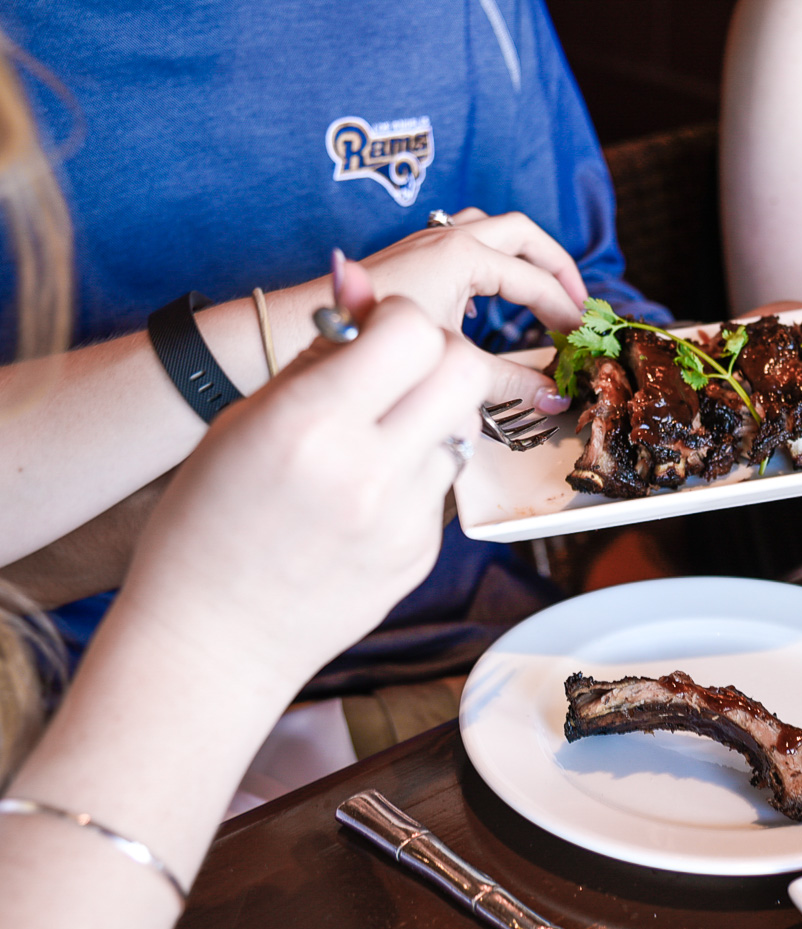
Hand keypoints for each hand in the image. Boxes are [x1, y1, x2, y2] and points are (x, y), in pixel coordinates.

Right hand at [120, 262, 486, 685]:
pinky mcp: (422, 555)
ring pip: (462, 426)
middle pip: (465, 370)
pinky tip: (366, 494)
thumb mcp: (244, 421)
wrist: (213, 641)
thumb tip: (359, 285)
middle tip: (396, 372)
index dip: (398, 318)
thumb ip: (317, 355)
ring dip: (431, 413)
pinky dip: (415, 470)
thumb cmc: (206, 524)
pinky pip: (441, 483)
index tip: (372, 332)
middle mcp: (368, 472)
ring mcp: (404, 521)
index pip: (413, 331)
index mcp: (310, 425)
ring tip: (375, 436)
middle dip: (438, 354)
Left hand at [360, 208, 588, 415]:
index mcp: (463, 255)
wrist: (308, 325)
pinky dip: (494, 258)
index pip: (533, 279)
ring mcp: (429, 240)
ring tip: (543, 287)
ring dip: (525, 253)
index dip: (564, 309)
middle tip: (578, 302)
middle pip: (524, 234)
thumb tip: (553, 398)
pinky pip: (469, 239)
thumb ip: (508, 380)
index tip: (581, 335)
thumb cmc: (374, 340)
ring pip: (494, 228)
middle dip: (557, 265)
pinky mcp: (414, 255)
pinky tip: (491, 293)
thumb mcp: (452, 360)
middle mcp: (448, 238)